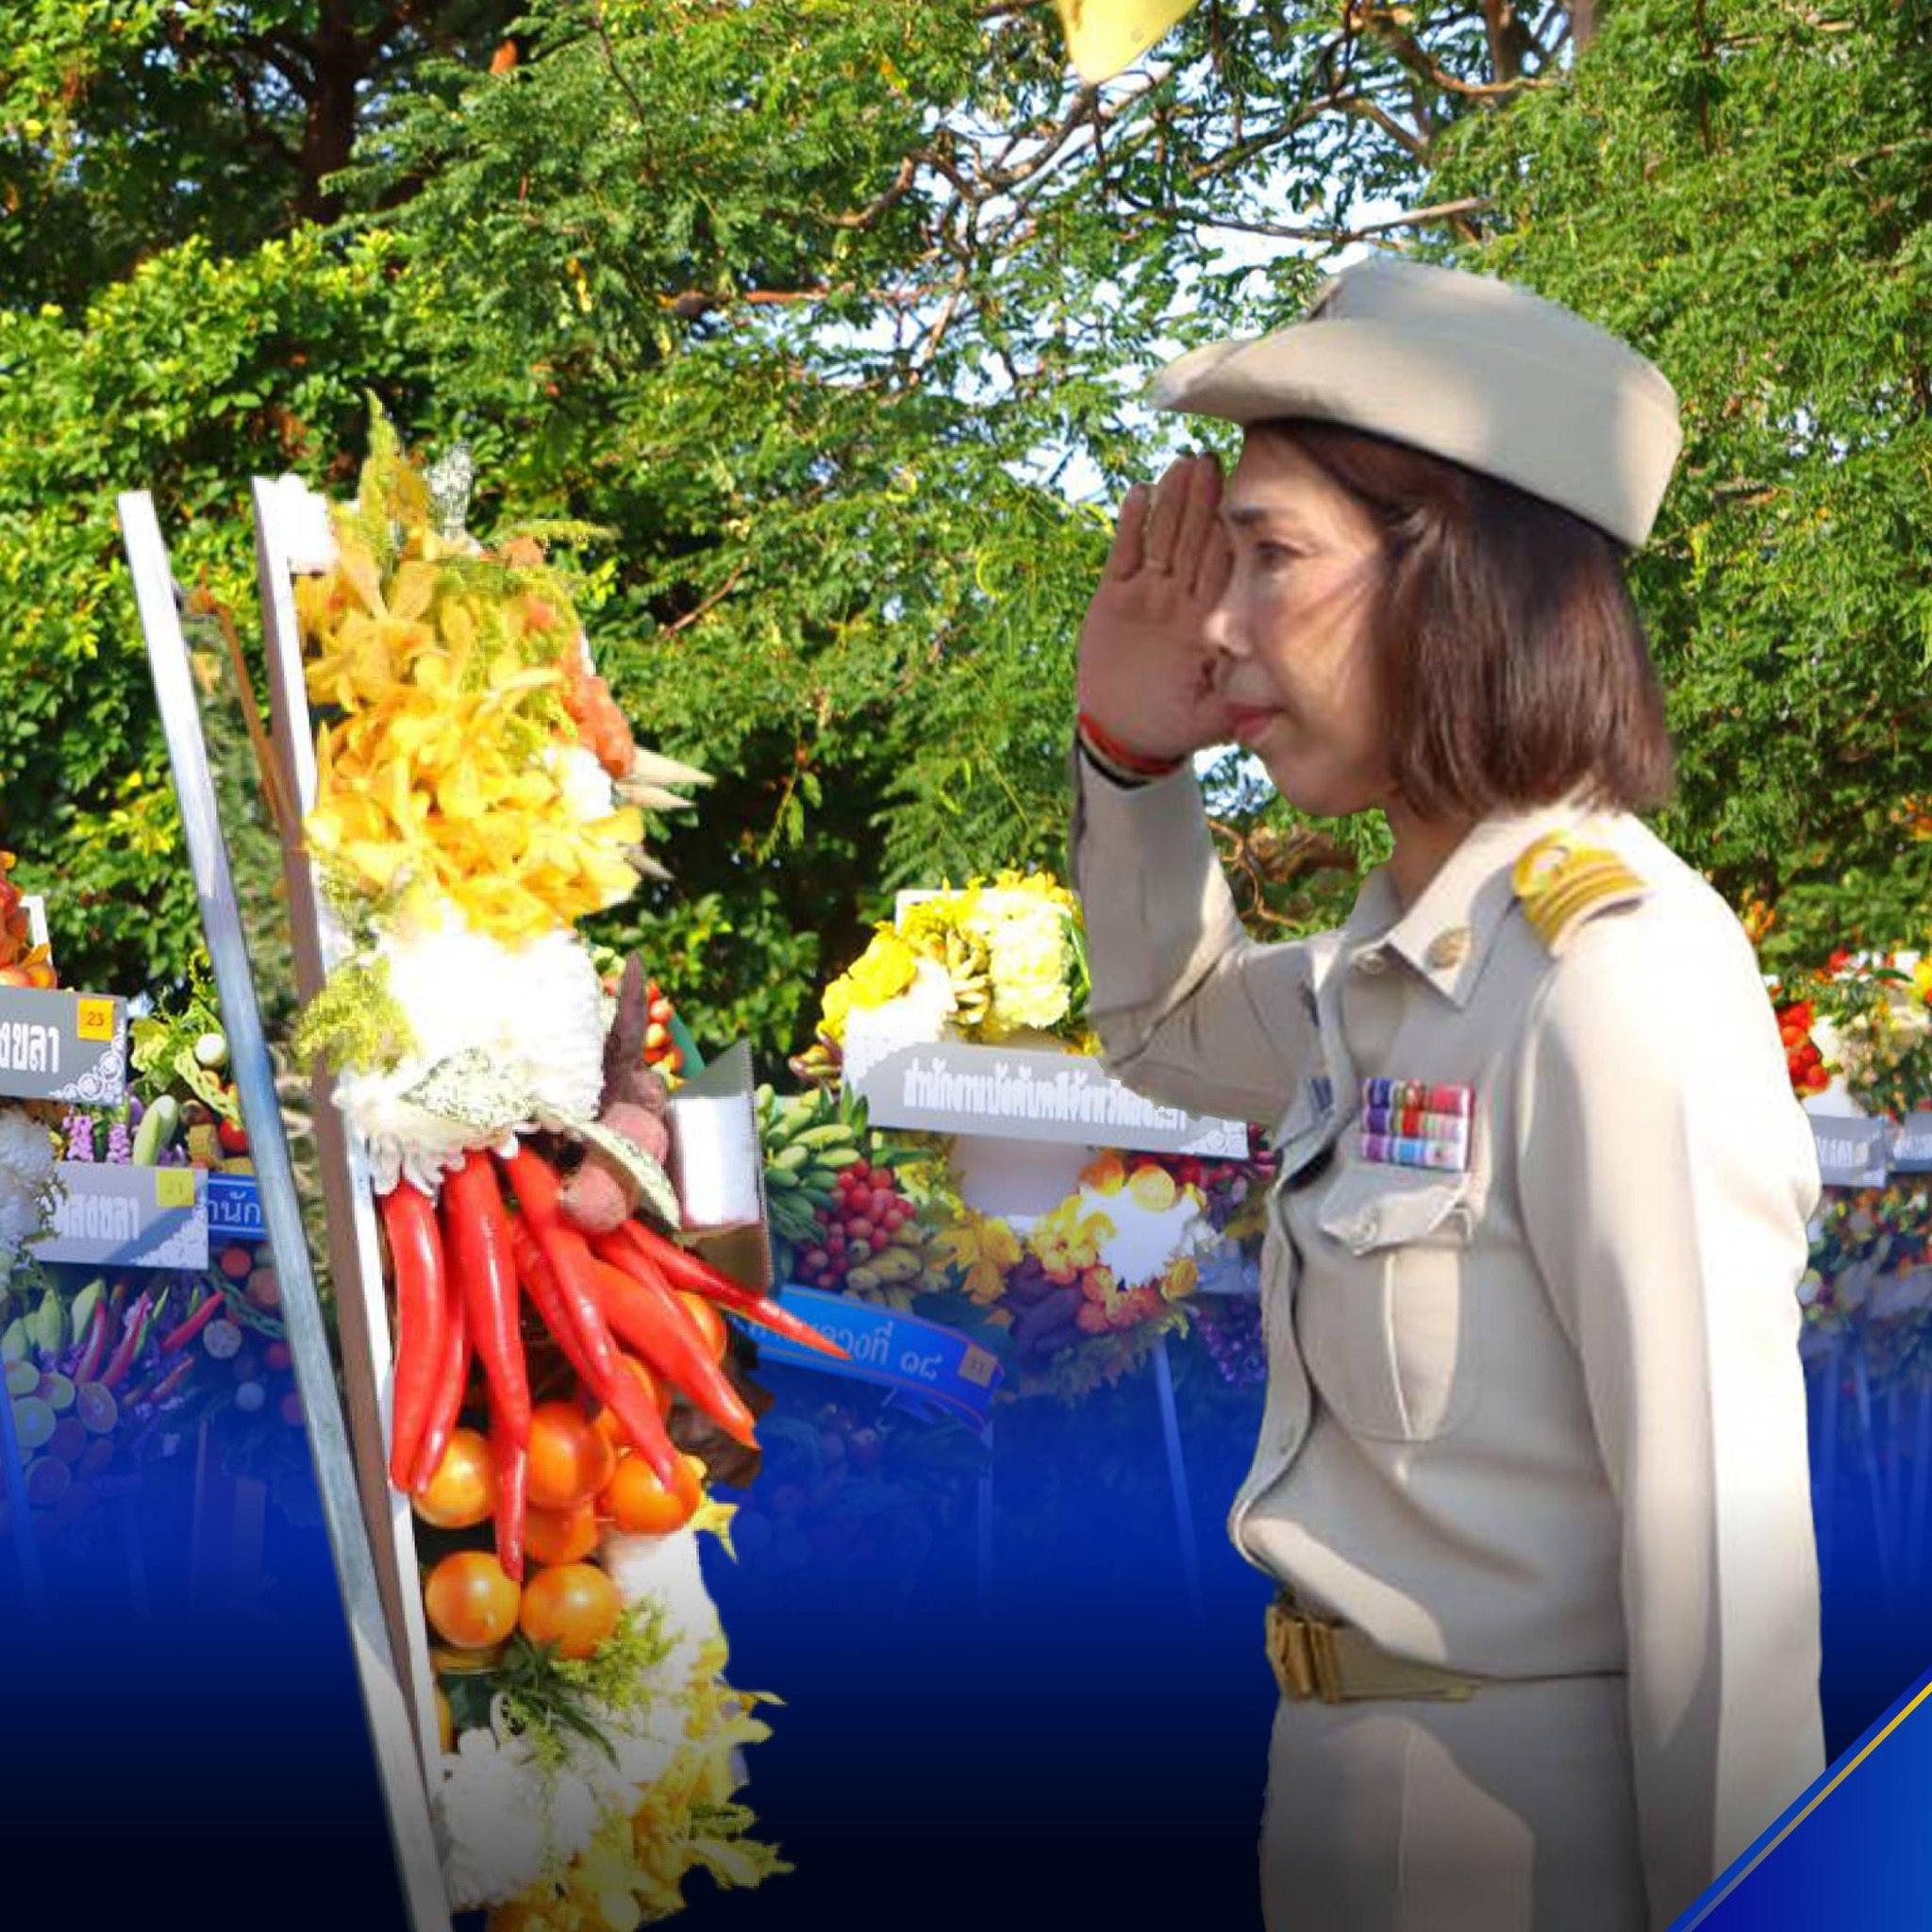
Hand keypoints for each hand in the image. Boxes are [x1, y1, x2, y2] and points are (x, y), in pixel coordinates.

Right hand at [1076, 453, 1234, 763]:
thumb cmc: (1176, 725)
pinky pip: (1123, 555)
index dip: (1229, 534)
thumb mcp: (1213, 718)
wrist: (1125, 733)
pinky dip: (1131, 526)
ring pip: (1161, 539)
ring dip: (1170, 504)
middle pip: (1193, 542)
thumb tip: (1274, 689)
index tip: (1242, 500)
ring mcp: (1149, 594)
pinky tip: (1140, 494)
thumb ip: (1239, 700)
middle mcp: (1183, 599)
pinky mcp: (1115, 596)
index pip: (1223, 569)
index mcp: (1210, 620)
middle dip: (1202, 503)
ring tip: (1178, 467)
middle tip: (1210, 462)